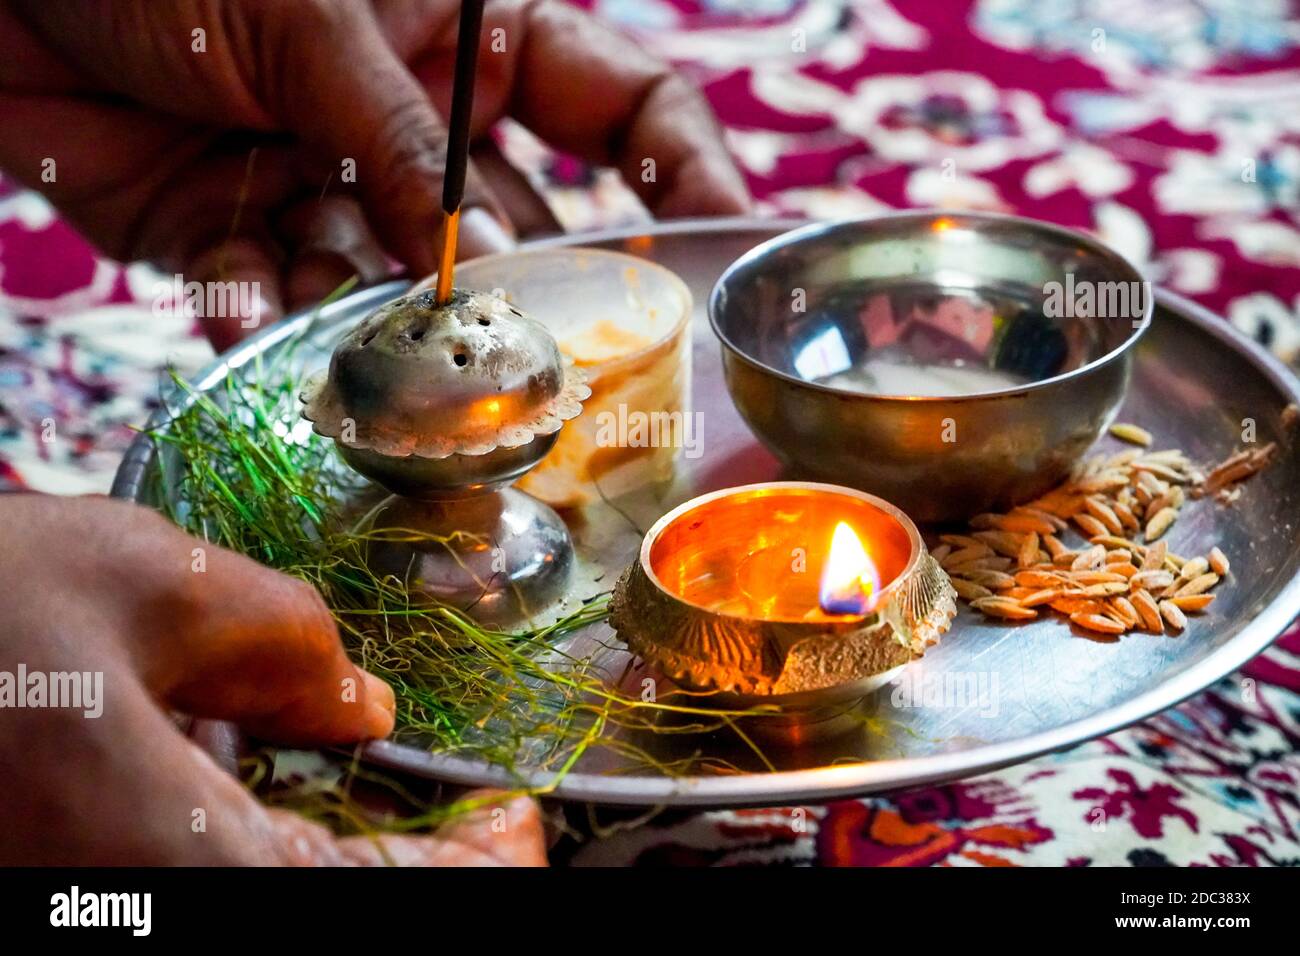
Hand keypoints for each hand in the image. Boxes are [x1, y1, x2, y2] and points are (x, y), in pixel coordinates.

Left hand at [0, 0, 749, 348]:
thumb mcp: (313, 16)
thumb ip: (399, 141)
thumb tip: (469, 262)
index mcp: (475, 42)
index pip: (622, 112)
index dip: (685, 176)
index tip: (730, 250)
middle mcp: (426, 127)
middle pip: (519, 235)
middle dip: (519, 298)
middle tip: (530, 362)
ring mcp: (343, 188)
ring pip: (404, 290)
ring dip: (384, 322)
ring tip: (361, 337)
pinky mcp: (249, 235)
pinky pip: (288, 298)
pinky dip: (272, 312)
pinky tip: (252, 301)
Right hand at [0, 494, 545, 864]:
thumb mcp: (151, 587)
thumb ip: (289, 646)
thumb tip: (367, 711)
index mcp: (181, 872)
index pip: (395, 903)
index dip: (484, 866)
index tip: (519, 814)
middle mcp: (138, 914)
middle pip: (336, 908)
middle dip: (415, 872)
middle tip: (463, 819)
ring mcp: (98, 904)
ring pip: (267, 891)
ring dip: (338, 864)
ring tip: (371, 803)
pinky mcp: (73, 884)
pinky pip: (194, 882)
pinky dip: (258, 853)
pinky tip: (259, 798)